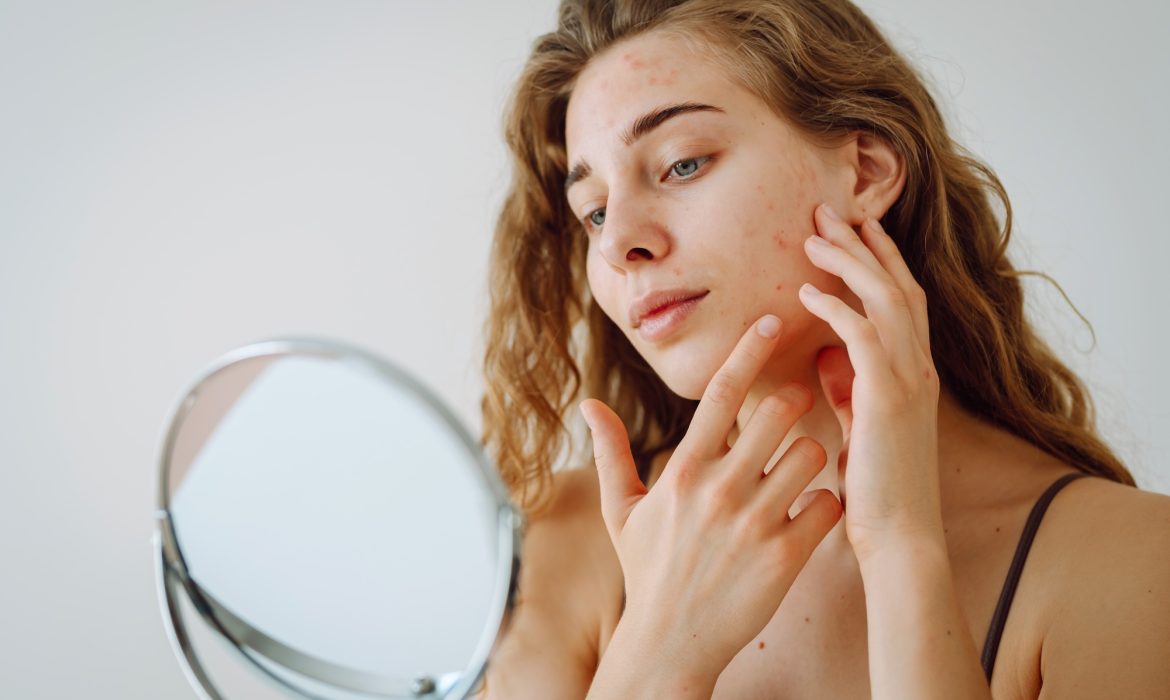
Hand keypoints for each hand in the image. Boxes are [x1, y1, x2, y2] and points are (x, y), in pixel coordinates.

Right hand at [579, 316, 842, 679]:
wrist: (671, 643)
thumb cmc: (647, 572)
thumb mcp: (620, 511)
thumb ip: (611, 452)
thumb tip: (588, 405)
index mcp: (682, 470)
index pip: (722, 393)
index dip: (750, 350)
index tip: (773, 320)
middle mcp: (718, 489)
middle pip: (779, 414)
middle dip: (793, 405)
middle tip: (791, 414)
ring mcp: (754, 522)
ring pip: (811, 456)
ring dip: (811, 458)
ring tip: (796, 473)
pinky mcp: (785, 556)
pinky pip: (826, 505)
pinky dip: (825, 505)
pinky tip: (808, 515)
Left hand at [799, 203, 943, 561]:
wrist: (899, 534)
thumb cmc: (876, 487)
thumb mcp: (863, 426)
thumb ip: (851, 388)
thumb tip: (826, 358)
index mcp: (914, 372)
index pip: (902, 298)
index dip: (880, 259)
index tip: (852, 228)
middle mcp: (919, 368)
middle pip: (897, 285)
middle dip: (863, 244)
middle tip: (828, 211)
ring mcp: (910, 381)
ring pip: (886, 299)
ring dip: (849, 263)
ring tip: (813, 238)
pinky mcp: (890, 399)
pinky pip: (864, 336)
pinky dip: (838, 307)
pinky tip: (808, 292)